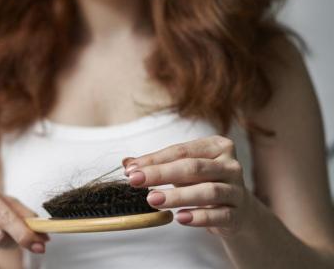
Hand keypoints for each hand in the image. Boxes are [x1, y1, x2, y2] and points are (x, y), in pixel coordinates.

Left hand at [122, 135, 255, 237]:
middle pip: (193, 168)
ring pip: (208, 191)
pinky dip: (199, 217)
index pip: (181, 151)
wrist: (238, 211)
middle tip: (135, 181)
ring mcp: (237, 190)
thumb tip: (126, 162)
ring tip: (152, 200)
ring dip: (177, 196)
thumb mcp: (181, 170)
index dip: (154, 159)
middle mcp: (231, 165)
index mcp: (217, 146)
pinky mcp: (239, 214)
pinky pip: (219, 215)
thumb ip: (156, 165)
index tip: (130, 170)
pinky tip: (180, 218)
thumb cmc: (203, 183)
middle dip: (161, 174)